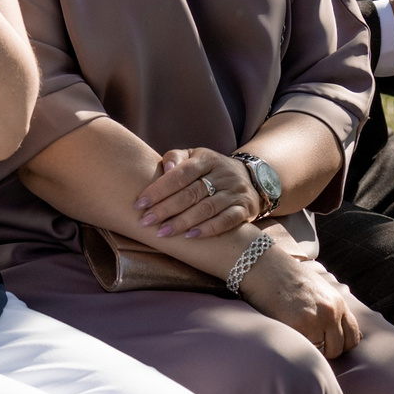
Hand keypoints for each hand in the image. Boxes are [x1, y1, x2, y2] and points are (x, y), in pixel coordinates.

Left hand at [135, 146, 263, 238]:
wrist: (253, 178)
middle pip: (191, 193)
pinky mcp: (245, 209)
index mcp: (206, 159)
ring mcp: (235, 192)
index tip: (140, 204)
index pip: (180, 174)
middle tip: (145, 222)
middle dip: (166, 209)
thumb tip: (164, 168)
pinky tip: (190, 236)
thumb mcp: (194, 157)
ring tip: (162, 232)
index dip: (159, 189)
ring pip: (207, 208)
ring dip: (183, 222)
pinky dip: (209, 229)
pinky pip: (227, 220)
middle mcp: (223, 174)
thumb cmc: (210, 170)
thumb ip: (175, 158)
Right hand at [238, 249, 364, 359]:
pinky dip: (296, 346)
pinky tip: (285, 333)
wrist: (259, 264)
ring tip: (294, 335)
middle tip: (306, 341)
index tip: (325, 343)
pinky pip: (303, 348)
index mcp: (337, 302)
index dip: (339, 344)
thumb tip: (338, 332)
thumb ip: (329, 309)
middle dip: (324, 350)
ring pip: (321, 352)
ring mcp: (315, 320)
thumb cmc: (282, 277)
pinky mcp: (297, 326)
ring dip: (309, 348)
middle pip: (338, 349)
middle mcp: (330, 312)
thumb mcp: (315, 289)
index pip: (353, 337)